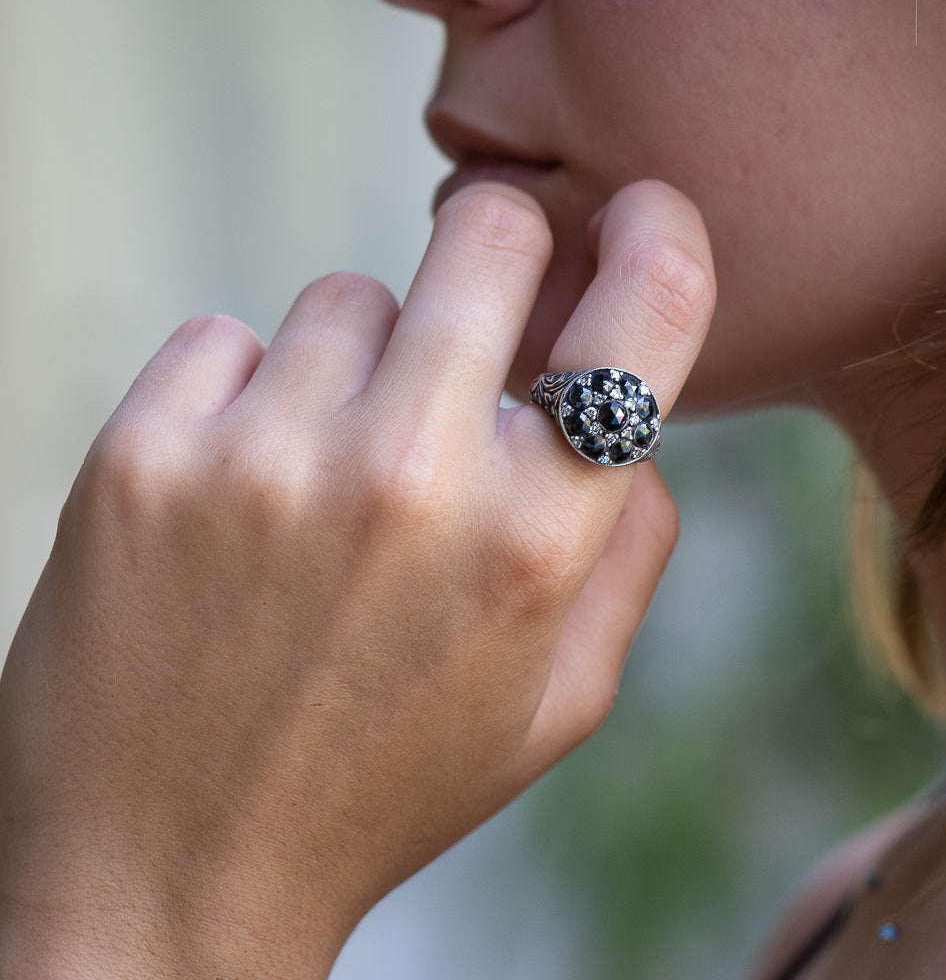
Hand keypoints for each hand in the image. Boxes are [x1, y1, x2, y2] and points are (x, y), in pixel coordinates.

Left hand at [0, 181, 714, 978]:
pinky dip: (243, 396)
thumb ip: (625, 551)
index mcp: (533, 544)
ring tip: (327, 477)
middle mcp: (411, 480)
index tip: (638, 213)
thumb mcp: (554, 702)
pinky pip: (226, 340)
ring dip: (358, 366)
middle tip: (473, 314)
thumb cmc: (380, 785)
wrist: (165, 876)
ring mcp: (269, 458)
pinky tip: (235, 495)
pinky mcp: (142, 454)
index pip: (643, 313)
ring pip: (349, 297)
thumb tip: (636, 432)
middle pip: (487, 233)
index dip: (658, 231)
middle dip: (500, 252)